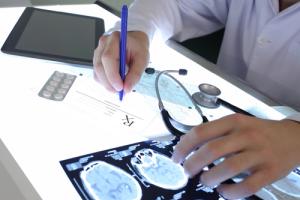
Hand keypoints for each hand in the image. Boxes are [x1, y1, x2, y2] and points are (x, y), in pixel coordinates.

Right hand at [93, 31, 148, 92]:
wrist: (134, 42)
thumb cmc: (137, 48)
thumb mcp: (142, 59)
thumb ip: (135, 74)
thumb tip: (126, 89)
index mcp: (115, 39)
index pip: (108, 59)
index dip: (112, 75)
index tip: (120, 87)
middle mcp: (103, 44)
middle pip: (99, 67)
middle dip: (109, 83)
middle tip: (120, 92)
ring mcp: (98, 52)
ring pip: (97, 72)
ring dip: (107, 84)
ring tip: (119, 88)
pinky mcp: (96, 60)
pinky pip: (97, 74)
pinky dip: (105, 82)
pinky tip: (114, 83)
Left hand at [172, 113, 299, 198]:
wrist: (293, 138)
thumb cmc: (258, 132)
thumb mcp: (236, 124)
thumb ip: (214, 132)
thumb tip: (186, 145)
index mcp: (233, 122)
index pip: (201, 132)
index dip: (183, 147)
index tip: (176, 157)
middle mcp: (246, 136)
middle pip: (211, 150)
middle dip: (192, 164)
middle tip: (187, 172)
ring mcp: (259, 154)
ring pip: (228, 169)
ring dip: (210, 178)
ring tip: (206, 180)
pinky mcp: (270, 172)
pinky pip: (247, 187)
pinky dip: (231, 192)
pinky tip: (224, 191)